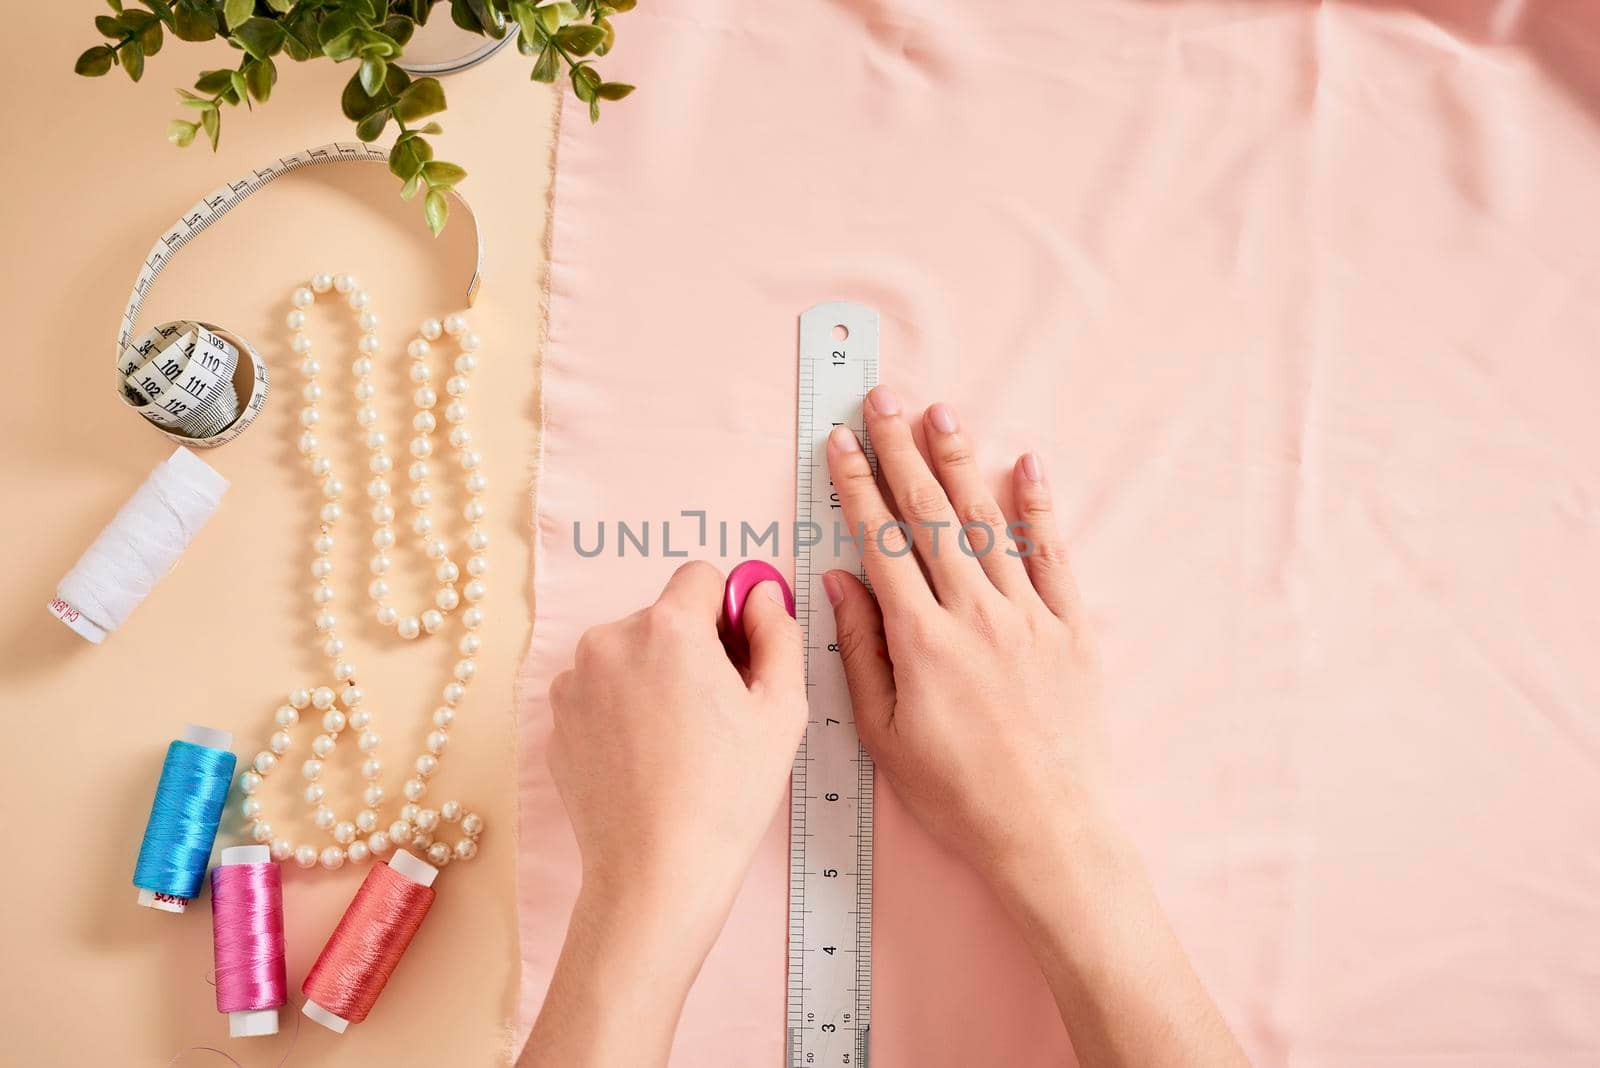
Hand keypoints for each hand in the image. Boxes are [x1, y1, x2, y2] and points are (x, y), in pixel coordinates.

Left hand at [526, 560, 804, 1067]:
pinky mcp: (555, 720)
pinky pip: (599, 692)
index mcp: (667, 627)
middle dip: (690, 649)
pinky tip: (646, 760)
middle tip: (715, 714)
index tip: (739, 657)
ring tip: (679, 743)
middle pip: (663, 617)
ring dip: (653, 678)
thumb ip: (778, 633)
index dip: (728, 613)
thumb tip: (763, 594)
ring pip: (629, 654)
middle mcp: (609, 640)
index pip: (701, 577)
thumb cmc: (728, 794)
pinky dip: (622, 711)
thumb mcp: (783, 708)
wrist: (657, 873)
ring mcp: (574, 682)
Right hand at [824, 387, 1247, 1067]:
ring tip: (943, 413)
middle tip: (885, 400)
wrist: (1048, 830)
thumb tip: (838, 581)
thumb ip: (861, 650)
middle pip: (931, 515)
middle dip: (903, 452)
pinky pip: (1055, 556)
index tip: (841, 443)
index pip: (881, 542)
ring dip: (962, 463)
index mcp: (921, 638)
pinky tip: (1028, 465)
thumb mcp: (884, 733)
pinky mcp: (1072, 630)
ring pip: (989, 523)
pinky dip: (1039, 508)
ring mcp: (1029, 617)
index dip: (858, 486)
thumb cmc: (956, 793)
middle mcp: (975, 613)